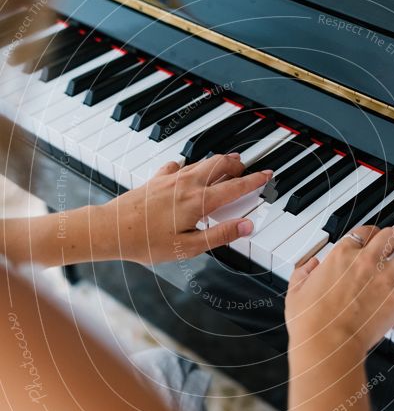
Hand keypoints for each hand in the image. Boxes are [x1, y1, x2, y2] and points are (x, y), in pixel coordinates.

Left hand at [93, 153, 271, 264]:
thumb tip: (246, 226)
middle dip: (238, 164)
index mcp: (198, 202)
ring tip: (228, 164)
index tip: (267, 175)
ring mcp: (170, 179)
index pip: (235, 187)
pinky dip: (192, 166)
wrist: (110, 229)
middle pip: (220, 165)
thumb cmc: (146, 242)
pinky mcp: (156, 179)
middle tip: (248, 168)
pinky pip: (180, 166)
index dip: (254, 181)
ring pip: (202, 162)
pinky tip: (188, 171)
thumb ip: (219, 235)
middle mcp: (187, 185)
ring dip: (219, 162)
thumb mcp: (187, 248)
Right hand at [285, 224, 393, 356]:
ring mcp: (385, 278)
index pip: (363, 233)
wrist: (326, 341)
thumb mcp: (296, 290)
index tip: (374, 236)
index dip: (371, 232)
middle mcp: (366, 260)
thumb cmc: (310, 320)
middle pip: (391, 236)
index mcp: (342, 255)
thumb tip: (309, 266)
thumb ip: (303, 273)